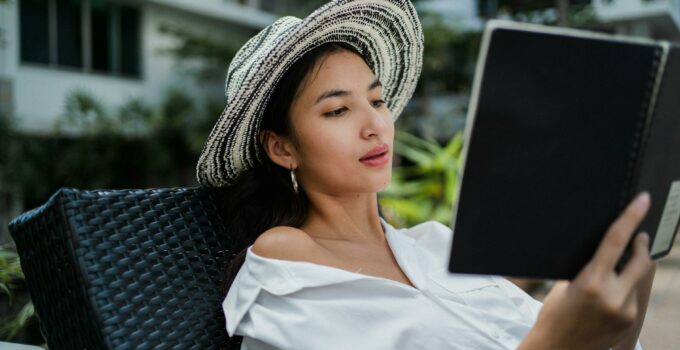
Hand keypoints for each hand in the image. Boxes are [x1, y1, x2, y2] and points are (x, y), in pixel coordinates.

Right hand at [520, 192, 655, 349]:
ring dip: (631, 271)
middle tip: (640, 236)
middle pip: (642, 261)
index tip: (643, 200)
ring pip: (638, 280)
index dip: (631, 218)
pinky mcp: (630, 322)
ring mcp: (625, 311)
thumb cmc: (554, 314)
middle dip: (642, 246)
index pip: (615, 242)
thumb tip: (607, 250)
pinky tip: (609, 297)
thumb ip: (589, 268)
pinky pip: (635, 297)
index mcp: (591, 282)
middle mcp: (613, 296)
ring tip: (612, 276)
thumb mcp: (566, 285)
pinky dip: (626, 290)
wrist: (558, 348)